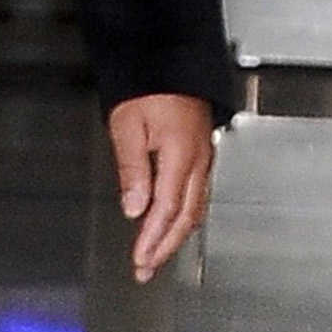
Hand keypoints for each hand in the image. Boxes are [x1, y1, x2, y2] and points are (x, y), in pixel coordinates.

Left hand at [107, 92, 215, 282]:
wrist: (171, 61)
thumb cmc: (147, 88)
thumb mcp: (127, 125)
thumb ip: (132, 169)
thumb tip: (135, 208)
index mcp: (181, 154)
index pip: (166, 209)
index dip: (153, 239)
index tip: (139, 260)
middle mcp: (199, 160)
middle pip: (186, 216)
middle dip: (165, 247)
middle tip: (146, 270)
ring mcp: (204, 158)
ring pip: (195, 209)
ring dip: (175, 236)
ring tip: (155, 256)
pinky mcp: (201, 155)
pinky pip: (197, 195)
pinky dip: (184, 217)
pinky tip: (172, 226)